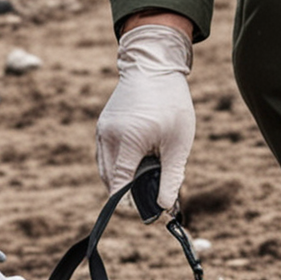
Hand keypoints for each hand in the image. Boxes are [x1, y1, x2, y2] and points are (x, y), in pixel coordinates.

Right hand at [96, 21, 194, 208]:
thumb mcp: (178, 142)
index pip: (120, 186)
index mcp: (127, 142)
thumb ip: (171, 176)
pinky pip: (106, 156)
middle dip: (130, 194)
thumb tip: (164, 207)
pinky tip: (140, 160)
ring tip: (150, 174)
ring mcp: (102, 131)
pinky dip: (120, 165)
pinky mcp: (102, 126)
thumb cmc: (170, 102)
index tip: (149, 213)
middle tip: (155, 193)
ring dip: (124, 179)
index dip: (132, 205)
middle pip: (110, 182)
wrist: (153, 66)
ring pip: (106, 170)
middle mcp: (108, 137)